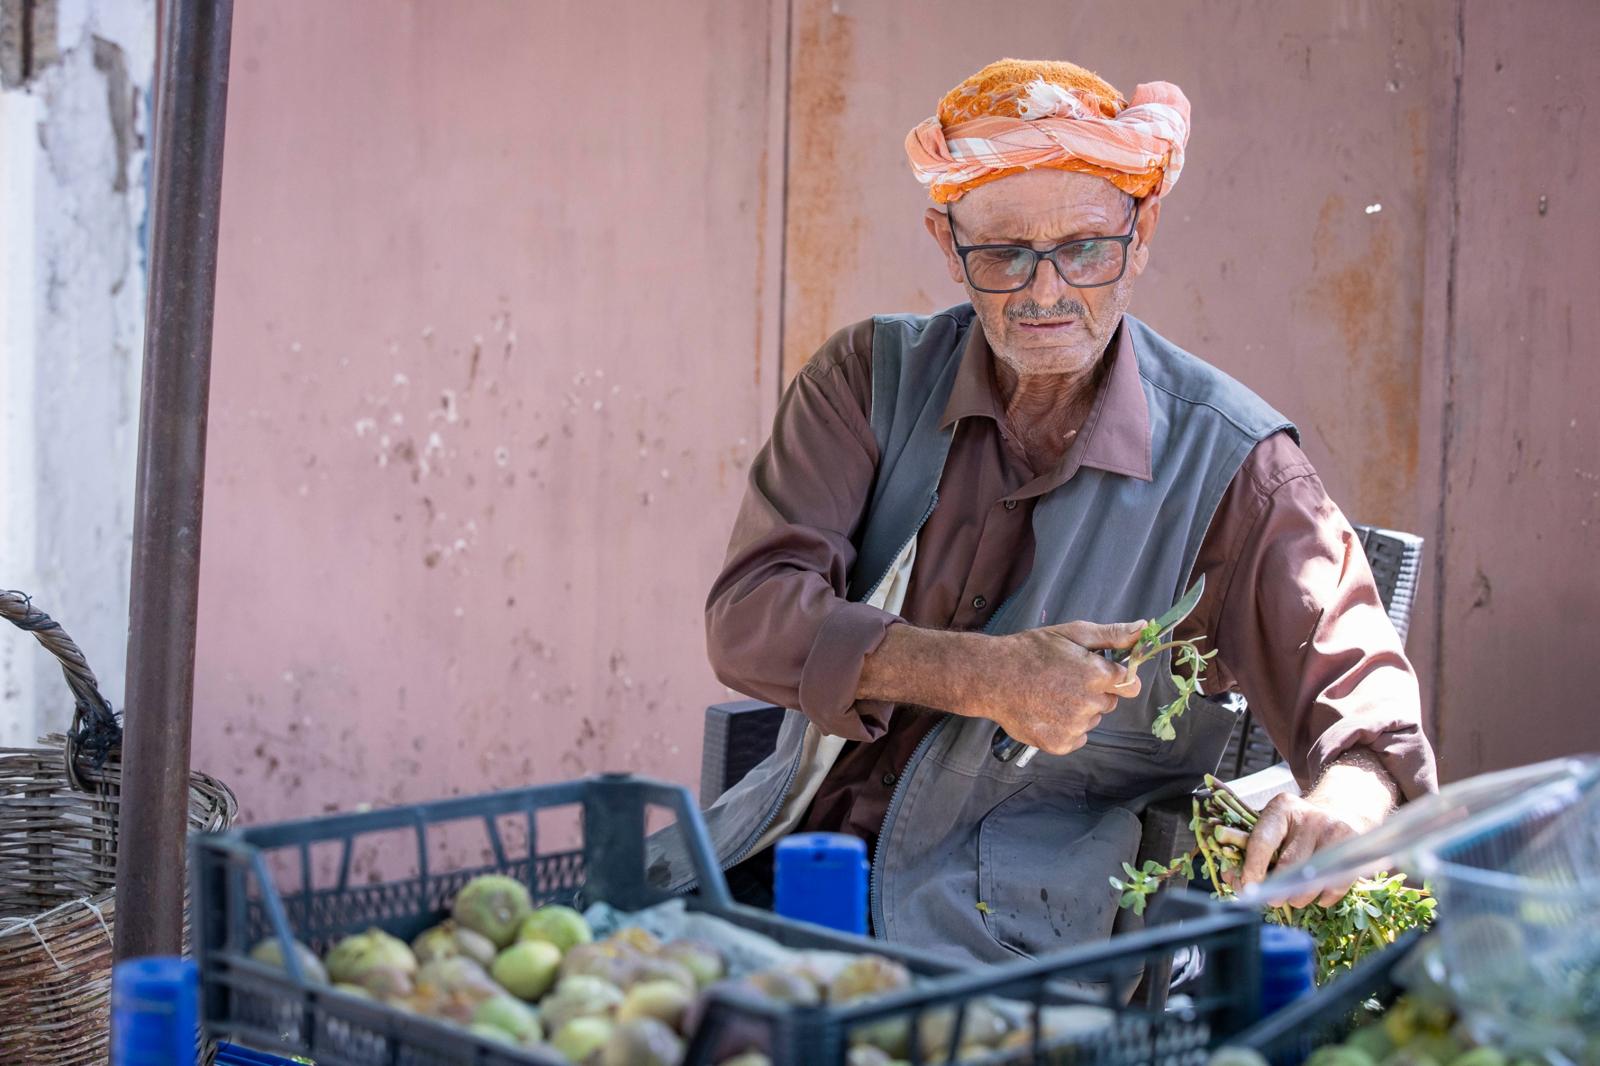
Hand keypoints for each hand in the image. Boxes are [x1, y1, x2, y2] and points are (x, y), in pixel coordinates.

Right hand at [964, 620, 1145, 755]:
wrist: (991, 677)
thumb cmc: (1030, 651)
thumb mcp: (1072, 633)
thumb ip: (1111, 634)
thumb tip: (1144, 628)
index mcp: (1096, 674)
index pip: (1128, 682)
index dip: (1114, 675)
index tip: (1098, 671)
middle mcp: (1089, 704)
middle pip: (1109, 702)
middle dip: (1094, 692)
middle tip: (1065, 679)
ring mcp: (1074, 727)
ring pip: (1092, 720)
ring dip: (1079, 711)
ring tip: (1051, 695)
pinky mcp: (1060, 744)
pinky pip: (1077, 737)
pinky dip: (1066, 728)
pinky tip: (1046, 712)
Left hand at [1233, 793, 1377, 907]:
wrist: (1343, 809)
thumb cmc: (1299, 824)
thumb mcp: (1274, 825)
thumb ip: (1249, 849)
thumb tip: (1232, 878)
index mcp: (1282, 808)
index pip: (1262, 841)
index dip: (1253, 868)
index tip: (1246, 886)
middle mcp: (1309, 817)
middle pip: (1289, 864)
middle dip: (1277, 889)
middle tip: (1272, 900)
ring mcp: (1334, 831)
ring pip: (1313, 878)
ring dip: (1300, 897)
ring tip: (1294, 898)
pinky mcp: (1354, 847)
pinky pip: (1337, 883)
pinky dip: (1325, 897)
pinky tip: (1318, 895)